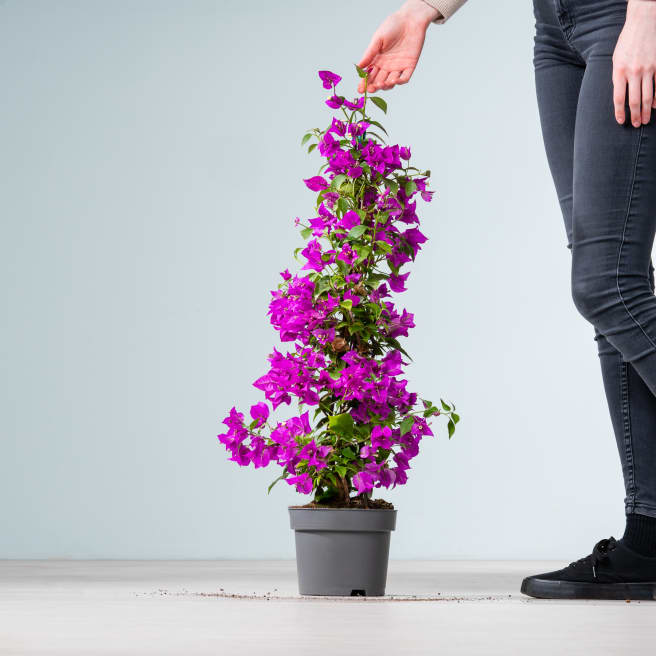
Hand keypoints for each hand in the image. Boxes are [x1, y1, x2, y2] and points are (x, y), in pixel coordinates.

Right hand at [356, 0, 439, 93]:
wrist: (410, 19)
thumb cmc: (393, 25)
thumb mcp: (378, 39)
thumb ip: (369, 54)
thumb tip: (358, 67)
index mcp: (378, 60)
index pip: (369, 75)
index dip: (364, 83)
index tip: (360, 89)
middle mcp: (387, 66)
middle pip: (379, 81)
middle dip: (374, 86)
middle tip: (370, 88)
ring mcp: (398, 67)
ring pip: (390, 82)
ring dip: (385, 85)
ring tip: (381, 84)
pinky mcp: (410, 66)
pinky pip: (405, 78)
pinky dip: (400, 81)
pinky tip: (394, 81)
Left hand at [612, 0, 655, 126]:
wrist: (644, 21)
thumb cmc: (627, 41)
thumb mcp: (616, 59)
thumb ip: (618, 77)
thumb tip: (620, 95)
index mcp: (619, 71)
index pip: (618, 98)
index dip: (620, 113)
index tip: (621, 122)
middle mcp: (634, 72)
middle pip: (634, 100)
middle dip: (635, 115)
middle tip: (636, 125)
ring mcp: (648, 68)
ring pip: (648, 95)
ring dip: (646, 110)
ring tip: (645, 120)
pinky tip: (655, 105)